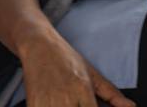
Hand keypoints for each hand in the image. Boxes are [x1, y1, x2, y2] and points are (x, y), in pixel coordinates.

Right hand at [19, 31, 134, 106]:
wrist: (38, 46)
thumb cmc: (67, 59)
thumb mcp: (92, 74)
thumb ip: (112, 94)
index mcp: (83, 90)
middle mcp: (66, 98)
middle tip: (79, 104)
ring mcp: (48, 103)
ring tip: (68, 103)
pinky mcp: (33, 104)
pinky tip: (56, 105)